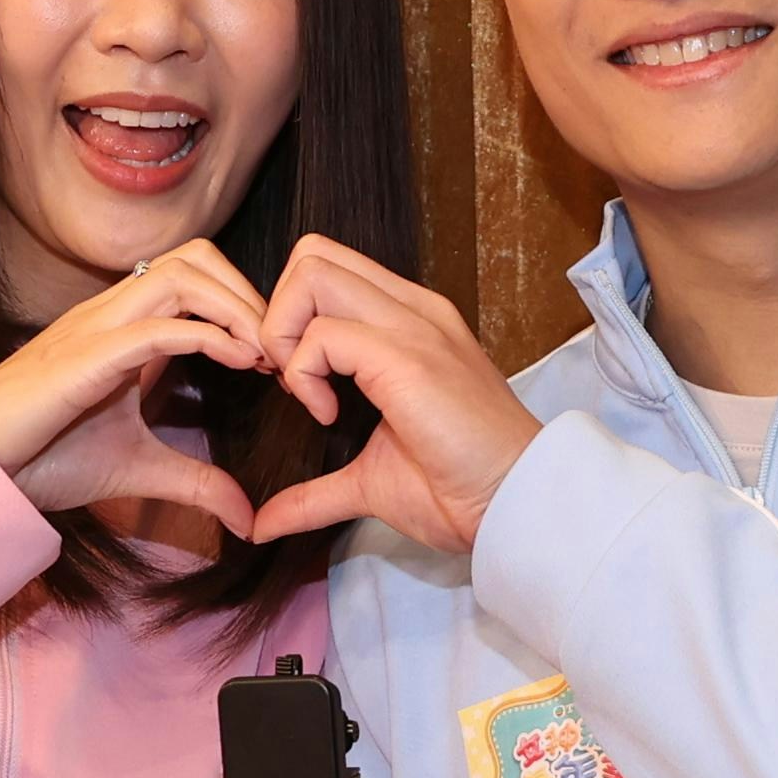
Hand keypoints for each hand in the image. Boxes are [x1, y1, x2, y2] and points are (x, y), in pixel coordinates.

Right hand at [0, 241, 270, 537]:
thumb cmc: (43, 458)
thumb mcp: (138, 470)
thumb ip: (195, 484)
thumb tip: (247, 519)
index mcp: (122, 325)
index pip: (195, 275)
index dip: (244, 302)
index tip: (276, 356)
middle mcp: (110, 312)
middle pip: (196, 257)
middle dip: (250, 293)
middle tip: (282, 348)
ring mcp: (96, 328)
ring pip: (181, 276)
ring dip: (237, 307)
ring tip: (266, 355)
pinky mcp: (85, 358)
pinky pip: (157, 327)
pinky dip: (207, 336)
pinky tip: (240, 363)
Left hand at [251, 238, 540, 550]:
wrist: (513, 503)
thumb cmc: (458, 487)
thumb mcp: (370, 480)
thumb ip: (315, 491)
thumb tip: (264, 522)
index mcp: (408, 322)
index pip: (327, 270)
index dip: (289, 319)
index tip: (295, 382)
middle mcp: (411, 309)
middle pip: (311, 254)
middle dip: (276, 315)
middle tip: (290, 379)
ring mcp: (412, 326)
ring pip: (311, 273)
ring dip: (284, 334)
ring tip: (306, 392)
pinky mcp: (407, 356)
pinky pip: (323, 333)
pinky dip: (304, 374)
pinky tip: (328, 415)